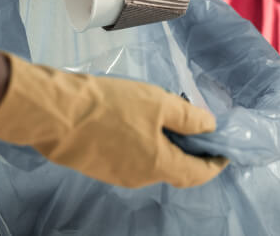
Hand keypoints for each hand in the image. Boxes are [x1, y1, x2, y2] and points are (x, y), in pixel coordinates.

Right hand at [0, 53, 228, 188]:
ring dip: (162, 145)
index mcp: (159, 165)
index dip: (214, 164)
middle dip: (188, 150)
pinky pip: (129, 157)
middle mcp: (140, 178)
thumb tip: (210, 127)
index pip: (197, 173)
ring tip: (164, 116)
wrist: (55, 112)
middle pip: (173, 168)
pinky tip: (136, 120)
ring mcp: (116, 174)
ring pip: (150, 162)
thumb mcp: (156, 102)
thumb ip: (187, 116)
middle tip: (195, 126)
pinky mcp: (97, 165)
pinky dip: (141, 144)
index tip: (224, 153)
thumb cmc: (109, 105)